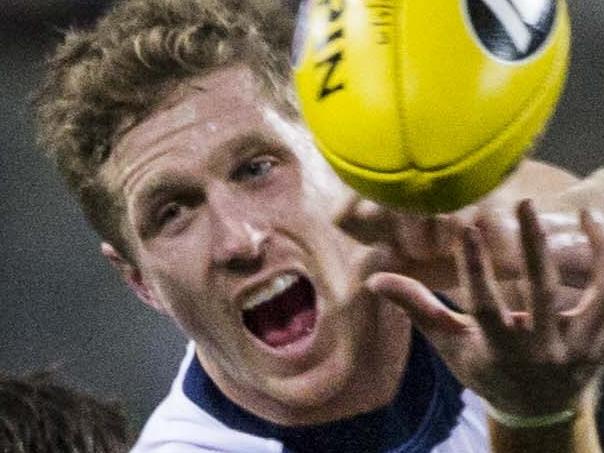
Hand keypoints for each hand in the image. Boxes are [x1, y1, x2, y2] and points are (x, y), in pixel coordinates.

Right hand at [366, 200, 603, 416]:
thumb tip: (375, 281)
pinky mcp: (602, 341)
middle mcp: (541, 349)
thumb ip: (417, 308)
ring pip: (598, 296)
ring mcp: (578, 346)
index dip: (474, 266)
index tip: (467, 227)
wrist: (538, 410)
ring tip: (583, 214)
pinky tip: (599, 229)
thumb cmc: (485, 370)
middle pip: (542, 294)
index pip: (484, 304)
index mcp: (497, 349)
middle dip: (532, 247)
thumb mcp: (449, 343)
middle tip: (523, 205)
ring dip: (594, 253)